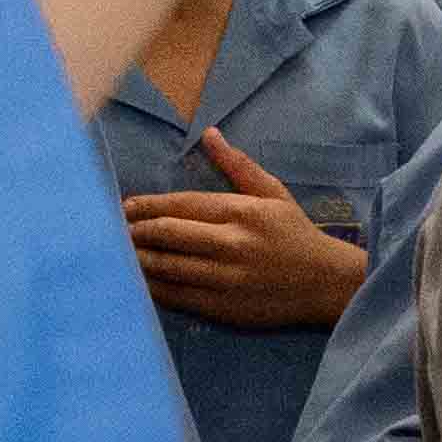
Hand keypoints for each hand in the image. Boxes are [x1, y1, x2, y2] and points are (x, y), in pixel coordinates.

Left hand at [124, 132, 369, 330]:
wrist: (324, 284)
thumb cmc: (295, 234)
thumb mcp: (272, 193)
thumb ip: (237, 165)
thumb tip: (210, 134)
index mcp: (241, 212)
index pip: (182, 204)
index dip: (148, 205)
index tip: (125, 206)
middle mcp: (231, 244)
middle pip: (168, 234)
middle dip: (136, 231)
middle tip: (117, 229)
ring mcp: (225, 278)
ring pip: (167, 266)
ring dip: (138, 258)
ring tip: (121, 253)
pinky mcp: (222, 307)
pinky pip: (176, 296)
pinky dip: (153, 287)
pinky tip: (141, 280)